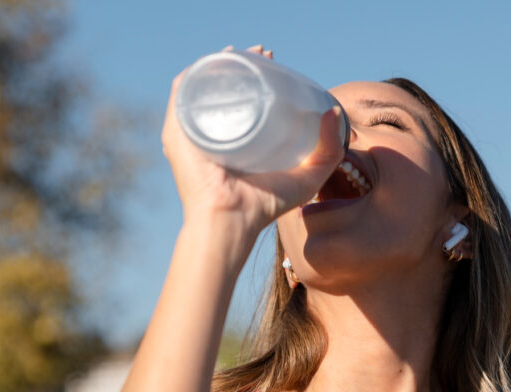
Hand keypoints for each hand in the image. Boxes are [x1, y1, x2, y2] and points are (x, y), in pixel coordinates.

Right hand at [161, 45, 344, 238]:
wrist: (231, 220)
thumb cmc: (267, 204)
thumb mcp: (309, 175)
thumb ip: (329, 148)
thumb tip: (334, 111)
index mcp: (240, 139)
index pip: (247, 98)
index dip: (260, 75)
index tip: (274, 61)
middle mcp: (214, 132)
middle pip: (224, 88)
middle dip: (241, 64)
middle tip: (262, 54)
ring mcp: (193, 131)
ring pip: (202, 86)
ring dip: (218, 63)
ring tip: (239, 52)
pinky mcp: (176, 132)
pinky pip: (181, 95)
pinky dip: (193, 75)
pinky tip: (211, 62)